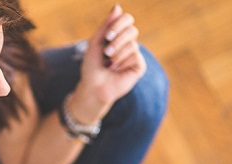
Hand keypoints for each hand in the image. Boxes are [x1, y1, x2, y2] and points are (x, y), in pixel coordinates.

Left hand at [74, 4, 145, 121]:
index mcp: (118, 35)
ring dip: (117, 54)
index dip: (119, 23)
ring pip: (132, 44)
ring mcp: (135, 54)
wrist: (94, 87)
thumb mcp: (96, 42)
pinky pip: (135, 56)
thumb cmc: (92, 66)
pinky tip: (116, 70)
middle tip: (106, 51)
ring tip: (108, 64)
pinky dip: (122, 62)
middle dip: (117, 40)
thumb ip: (106, 25)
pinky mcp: (139, 66)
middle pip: (132, 29)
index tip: (107, 35)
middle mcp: (128, 43)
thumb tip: (118, 6)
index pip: (127, 19)